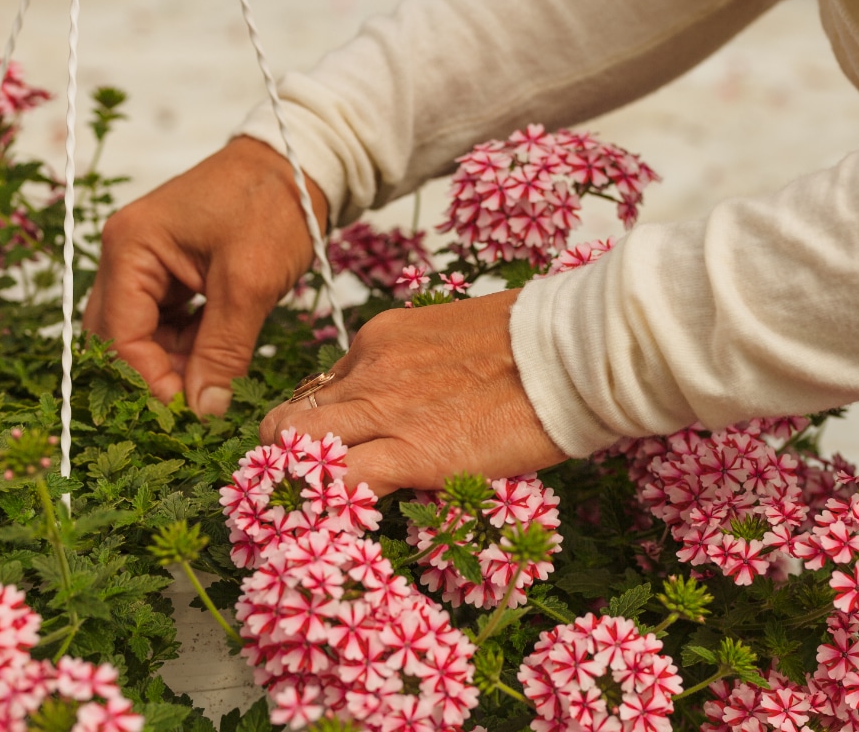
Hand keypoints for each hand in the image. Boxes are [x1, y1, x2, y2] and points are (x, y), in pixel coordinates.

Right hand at [84, 136, 327, 414]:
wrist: (300, 163)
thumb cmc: (273, 205)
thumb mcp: (249, 281)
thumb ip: (223, 350)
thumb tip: (203, 409)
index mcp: (131, 246)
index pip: (119, 333)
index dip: (149, 378)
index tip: (186, 411)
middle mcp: (128, 253)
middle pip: (121, 335)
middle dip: (155, 373)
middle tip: (196, 405)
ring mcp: (149, 261)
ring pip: (145, 333)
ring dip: (175, 362)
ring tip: (215, 382)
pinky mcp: (175, 270)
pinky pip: (169, 321)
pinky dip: (190, 345)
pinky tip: (218, 360)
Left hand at [258, 289, 566, 494]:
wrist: (571, 352)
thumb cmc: (534, 343)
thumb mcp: (456, 336)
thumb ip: (421, 367)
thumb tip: (422, 402)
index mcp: (380, 338)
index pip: (323, 390)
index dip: (322, 428)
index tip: (334, 455)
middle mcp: (367, 367)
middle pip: (288, 418)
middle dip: (287, 457)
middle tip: (311, 491)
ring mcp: (382, 408)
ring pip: (295, 447)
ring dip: (298, 482)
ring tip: (321, 513)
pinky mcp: (409, 452)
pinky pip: (339, 485)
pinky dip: (332, 507)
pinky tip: (344, 523)